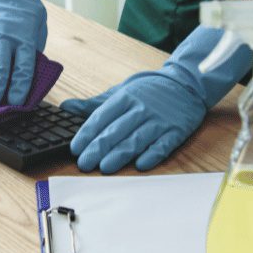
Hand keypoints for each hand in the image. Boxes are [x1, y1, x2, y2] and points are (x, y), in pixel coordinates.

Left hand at [62, 27, 252, 172]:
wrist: (186, 84)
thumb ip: (94, 104)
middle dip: (98, 148)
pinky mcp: (176, 131)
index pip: (102, 117)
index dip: (87, 134)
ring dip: (120, 155)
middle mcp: (141, 108)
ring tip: (105, 168)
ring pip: (136, 139)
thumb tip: (66, 108)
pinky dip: (152, 155)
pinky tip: (141, 165)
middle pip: (116, 130)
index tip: (75, 148)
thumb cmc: (148, 91)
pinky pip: (163, 145)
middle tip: (84, 163)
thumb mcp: (120, 92)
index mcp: (125, 98)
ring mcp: (159, 120)